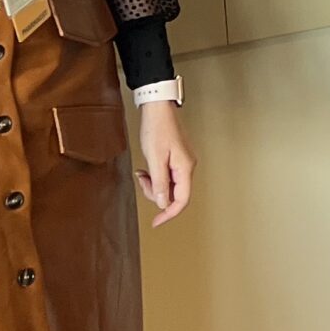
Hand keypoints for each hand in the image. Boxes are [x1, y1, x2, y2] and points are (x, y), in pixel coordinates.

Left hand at [135, 103, 195, 226]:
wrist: (158, 108)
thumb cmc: (157, 129)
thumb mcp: (155, 158)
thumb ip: (160, 182)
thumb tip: (163, 203)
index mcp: (185, 168)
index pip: (181, 200)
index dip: (168, 213)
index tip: (155, 222)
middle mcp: (187, 166)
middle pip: (174, 193)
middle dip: (156, 193)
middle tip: (143, 182)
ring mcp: (182, 162)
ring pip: (169, 185)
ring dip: (154, 184)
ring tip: (143, 173)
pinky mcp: (176, 157)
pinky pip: (167, 175)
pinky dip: (155, 176)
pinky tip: (146, 170)